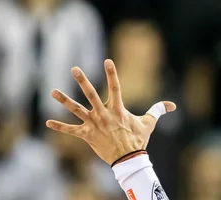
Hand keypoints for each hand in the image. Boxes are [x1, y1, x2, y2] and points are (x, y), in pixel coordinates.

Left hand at [46, 59, 175, 164]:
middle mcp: (104, 114)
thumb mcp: (149, 123)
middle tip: (74, 68)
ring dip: (64, 100)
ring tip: (53, 91)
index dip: (112, 73)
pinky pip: (71, 131)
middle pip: (91, 94)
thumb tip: (173, 105)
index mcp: (118, 109)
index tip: (107, 60)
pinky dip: (59, 127)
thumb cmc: (138, 139)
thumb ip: (158, 110)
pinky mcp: (87, 135)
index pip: (115, 87)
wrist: (128, 159)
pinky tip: (47, 123)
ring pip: (77, 109)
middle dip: (82, 80)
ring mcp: (94, 124)